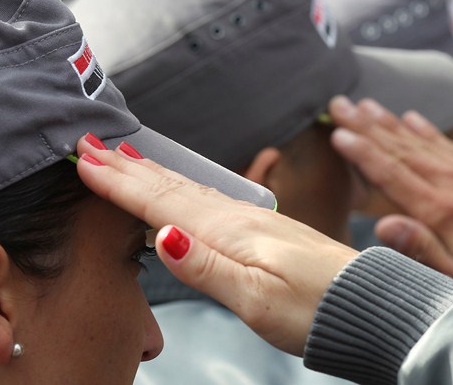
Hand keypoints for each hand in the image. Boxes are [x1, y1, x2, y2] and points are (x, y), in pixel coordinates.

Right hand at [74, 135, 357, 355]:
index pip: (163, 202)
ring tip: (125, 158)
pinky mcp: (268, 233)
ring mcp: (256, 223)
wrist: (368, 305)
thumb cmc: (317, 308)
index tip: (84, 158)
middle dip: (130, 167)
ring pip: (193, 190)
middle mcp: (241, 219)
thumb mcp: (257, 299)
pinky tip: (184, 190)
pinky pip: (213, 200)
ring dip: (155, 174)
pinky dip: (186, 189)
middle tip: (91, 144)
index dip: (121, 182)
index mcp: (230, 232)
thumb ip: (206, 267)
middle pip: (174, 187)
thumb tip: (160, 235)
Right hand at [328, 96, 452, 278]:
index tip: (337, 131)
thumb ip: (422, 251)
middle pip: (403, 149)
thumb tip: (382, 225)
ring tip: (368, 104)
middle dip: (368, 126)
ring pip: (426, 142)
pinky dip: (431, 131)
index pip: (392, 174)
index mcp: (443, 212)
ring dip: (393, 122)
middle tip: (339, 102)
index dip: (362, 152)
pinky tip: (414, 119)